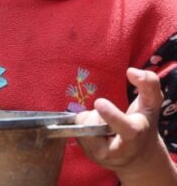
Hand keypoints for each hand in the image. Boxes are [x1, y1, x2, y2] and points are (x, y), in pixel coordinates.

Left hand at [76, 68, 176, 184]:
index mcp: (135, 134)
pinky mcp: (88, 155)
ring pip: (82, 126)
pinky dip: (83, 127)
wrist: (138, 156)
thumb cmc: (144, 125)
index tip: (99, 103)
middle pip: (93, 121)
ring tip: (104, 126)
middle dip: (97, 114)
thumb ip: (149, 84)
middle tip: (109, 119)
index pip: (124, 127)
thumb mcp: (151, 104)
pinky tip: (97, 132)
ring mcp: (100, 156)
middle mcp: (117, 150)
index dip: (111, 116)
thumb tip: (131, 71)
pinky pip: (75, 131)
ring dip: (90, 120)